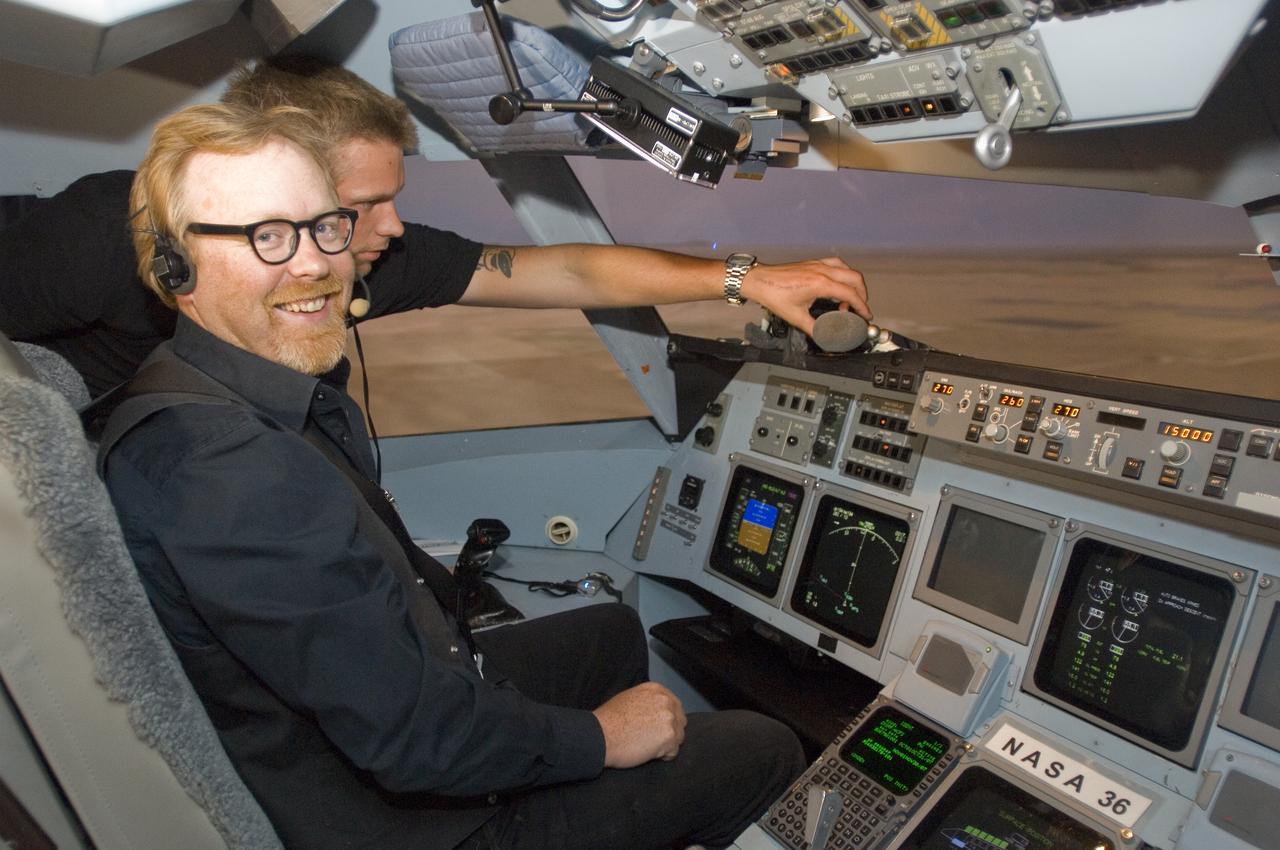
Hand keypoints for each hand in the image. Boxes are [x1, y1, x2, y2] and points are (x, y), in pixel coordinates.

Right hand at [592, 682, 686, 768]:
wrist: (601, 735)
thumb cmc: (608, 720)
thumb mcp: (629, 698)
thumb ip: (647, 702)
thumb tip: (655, 711)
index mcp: (656, 690)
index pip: (674, 705)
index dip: (666, 719)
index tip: (658, 728)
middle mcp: (665, 701)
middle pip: (679, 720)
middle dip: (669, 731)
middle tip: (651, 740)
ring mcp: (669, 718)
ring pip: (679, 736)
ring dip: (666, 744)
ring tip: (647, 746)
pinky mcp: (669, 736)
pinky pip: (674, 751)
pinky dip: (663, 756)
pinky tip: (648, 753)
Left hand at [740, 257, 870, 336]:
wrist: (759, 280)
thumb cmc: (774, 294)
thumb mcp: (796, 318)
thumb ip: (814, 329)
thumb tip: (824, 336)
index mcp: (820, 284)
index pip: (850, 294)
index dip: (862, 306)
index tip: (866, 315)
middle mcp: (822, 271)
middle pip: (855, 278)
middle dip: (862, 294)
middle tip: (860, 308)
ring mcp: (818, 264)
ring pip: (847, 269)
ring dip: (854, 282)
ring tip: (852, 297)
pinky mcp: (813, 263)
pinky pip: (836, 264)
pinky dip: (843, 273)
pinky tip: (839, 283)